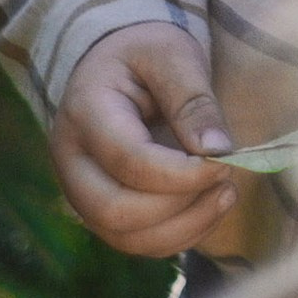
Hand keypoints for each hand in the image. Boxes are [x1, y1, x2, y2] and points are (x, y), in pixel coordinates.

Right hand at [50, 23, 239, 258]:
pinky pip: (137, 243)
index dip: (182, 173)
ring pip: (126, 238)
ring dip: (184, 228)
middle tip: (225, 181)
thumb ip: (193, 99)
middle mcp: (71, 160)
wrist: (115, 64)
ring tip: (225, 194)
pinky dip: (179, 236)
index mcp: (85, 112)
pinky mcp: (100, 211)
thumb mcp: (172, 55)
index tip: (226, 160)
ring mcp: (80, 191)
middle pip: (116, 212)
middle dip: (180, 208)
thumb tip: (217, 151)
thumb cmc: (145, 55)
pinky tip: (208, 207)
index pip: (129, 161)